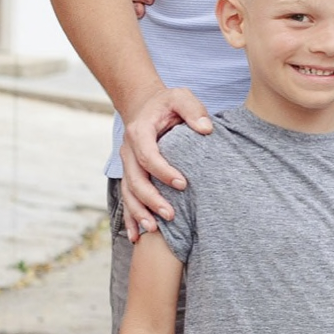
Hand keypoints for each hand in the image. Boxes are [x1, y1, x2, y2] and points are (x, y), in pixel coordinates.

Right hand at [116, 85, 211, 240]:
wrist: (144, 105)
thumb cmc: (167, 103)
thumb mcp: (181, 97)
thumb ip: (194, 110)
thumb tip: (207, 129)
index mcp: (140, 132)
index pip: (148, 156)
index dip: (163, 172)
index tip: (183, 184)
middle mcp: (128, 151)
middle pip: (135, 180)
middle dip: (151, 200)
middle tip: (171, 215)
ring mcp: (126, 165)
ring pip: (128, 193)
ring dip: (139, 213)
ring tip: (154, 230)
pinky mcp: (129, 174)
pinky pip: (126, 199)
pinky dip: (130, 218)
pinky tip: (137, 236)